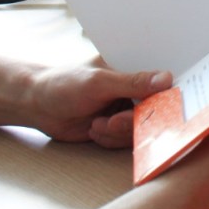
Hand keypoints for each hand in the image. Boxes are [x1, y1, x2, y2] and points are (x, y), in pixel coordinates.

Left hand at [25, 64, 172, 147]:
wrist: (38, 106)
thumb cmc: (64, 84)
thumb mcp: (100, 82)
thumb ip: (133, 82)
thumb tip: (167, 79)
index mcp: (135, 67)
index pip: (164, 80)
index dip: (170, 95)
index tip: (166, 109)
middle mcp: (135, 88)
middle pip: (155, 110)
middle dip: (133, 121)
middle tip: (113, 121)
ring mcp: (127, 108)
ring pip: (140, 129)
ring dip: (118, 132)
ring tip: (96, 124)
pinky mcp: (118, 127)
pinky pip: (126, 141)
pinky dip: (110, 139)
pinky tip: (93, 129)